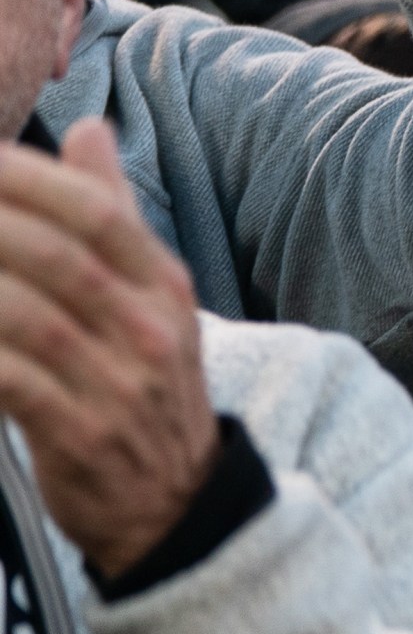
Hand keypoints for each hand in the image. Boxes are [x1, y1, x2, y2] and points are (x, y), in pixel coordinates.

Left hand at [0, 121, 215, 583]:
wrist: (174, 503)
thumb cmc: (146, 390)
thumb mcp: (153, 300)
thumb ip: (116, 215)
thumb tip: (89, 130)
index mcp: (163, 289)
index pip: (100, 215)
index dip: (30, 179)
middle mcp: (150, 333)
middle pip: (59, 257)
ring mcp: (118, 387)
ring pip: (25, 316)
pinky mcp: (79, 436)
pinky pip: (10, 382)